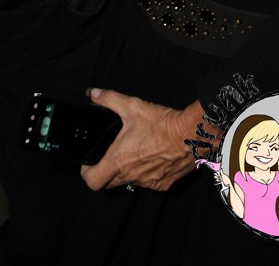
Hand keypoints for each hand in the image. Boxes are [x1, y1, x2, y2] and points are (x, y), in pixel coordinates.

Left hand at [80, 89, 218, 192]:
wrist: (191, 135)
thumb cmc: (162, 124)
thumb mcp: (132, 106)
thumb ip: (109, 99)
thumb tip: (93, 94)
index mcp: (119, 160)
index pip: (93, 181)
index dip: (87, 172)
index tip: (89, 162)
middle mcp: (132, 176)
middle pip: (109, 183)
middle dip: (105, 171)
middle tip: (110, 154)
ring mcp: (148, 183)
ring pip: (130, 182)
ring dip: (127, 171)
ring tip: (135, 151)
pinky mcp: (163, 185)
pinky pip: (148, 183)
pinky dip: (146, 173)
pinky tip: (152, 156)